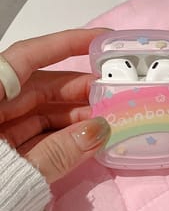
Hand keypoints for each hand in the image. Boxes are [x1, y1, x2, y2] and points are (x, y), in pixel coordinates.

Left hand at [0, 29, 110, 182]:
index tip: (100, 40)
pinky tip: (91, 138)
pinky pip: (40, 136)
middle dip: (81, 89)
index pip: (25, 59)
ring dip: (78, 116)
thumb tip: (102, 130)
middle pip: (41, 87)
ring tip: (110, 120)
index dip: (64, 44)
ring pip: (44, 113)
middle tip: (116, 93)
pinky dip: (66, 137)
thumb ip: (57, 152)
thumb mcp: (10, 170)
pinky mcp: (5, 151)